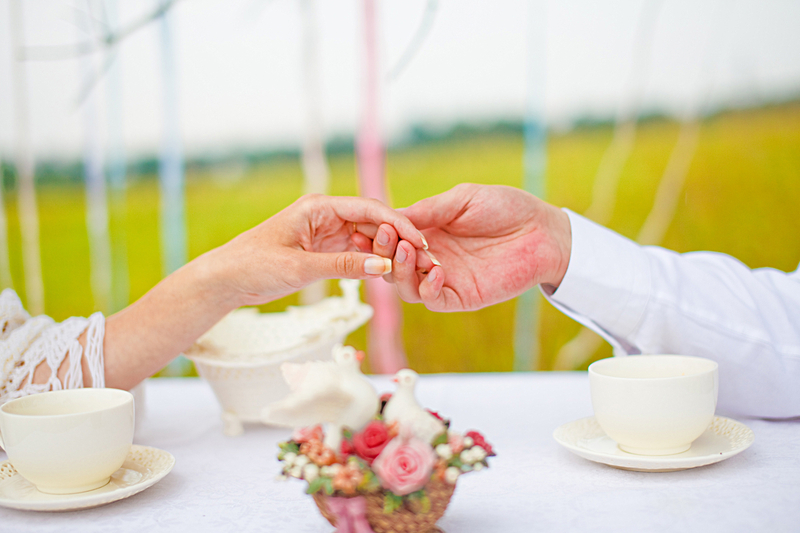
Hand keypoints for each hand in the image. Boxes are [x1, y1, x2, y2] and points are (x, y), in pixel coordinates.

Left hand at [204, 194, 426, 305]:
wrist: (227, 278)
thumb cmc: (254, 264)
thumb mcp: (300, 268)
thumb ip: (342, 266)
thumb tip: (383, 267)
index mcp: (319, 207)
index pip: (369, 210)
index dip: (398, 225)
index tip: (419, 242)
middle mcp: (326, 216)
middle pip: (373, 222)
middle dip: (398, 239)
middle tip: (423, 259)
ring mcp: (326, 232)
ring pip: (367, 238)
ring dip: (387, 252)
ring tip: (410, 268)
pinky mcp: (323, 250)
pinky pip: (355, 253)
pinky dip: (371, 262)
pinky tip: (387, 274)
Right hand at [384, 183, 570, 311]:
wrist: (543, 230)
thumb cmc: (506, 208)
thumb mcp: (462, 199)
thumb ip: (428, 210)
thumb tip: (391, 216)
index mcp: (427, 232)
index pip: (390, 239)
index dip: (376, 234)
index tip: (366, 226)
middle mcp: (430, 257)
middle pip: (391, 265)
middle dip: (383, 252)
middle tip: (386, 239)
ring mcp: (445, 279)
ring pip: (406, 287)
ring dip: (400, 271)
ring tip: (408, 253)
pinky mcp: (462, 296)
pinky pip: (434, 300)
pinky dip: (427, 289)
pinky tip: (434, 271)